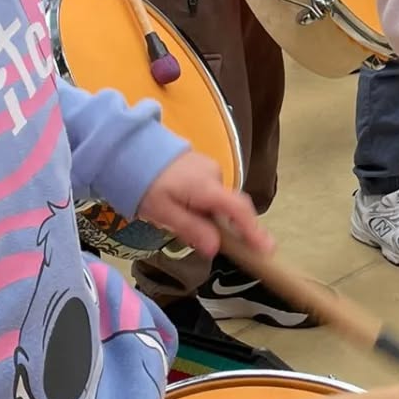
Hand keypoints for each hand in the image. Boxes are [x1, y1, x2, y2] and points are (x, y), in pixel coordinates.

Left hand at [137, 150, 273, 260]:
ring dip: (211, 215)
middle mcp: (214, 175)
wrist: (131, 150)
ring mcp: (210, 167)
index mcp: (206, 188)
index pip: (238, 209)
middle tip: (214, 244)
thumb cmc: (146, 185)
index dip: (253, 229)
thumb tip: (216, 248)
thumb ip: (192, 229)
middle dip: (228, 226)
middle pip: (231, 206)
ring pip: (219, 199)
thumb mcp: (164, 214)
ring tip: (182, 221)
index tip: (266, 247)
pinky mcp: (203, 165)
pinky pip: (211, 190)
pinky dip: (205, 203)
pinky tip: (184, 207)